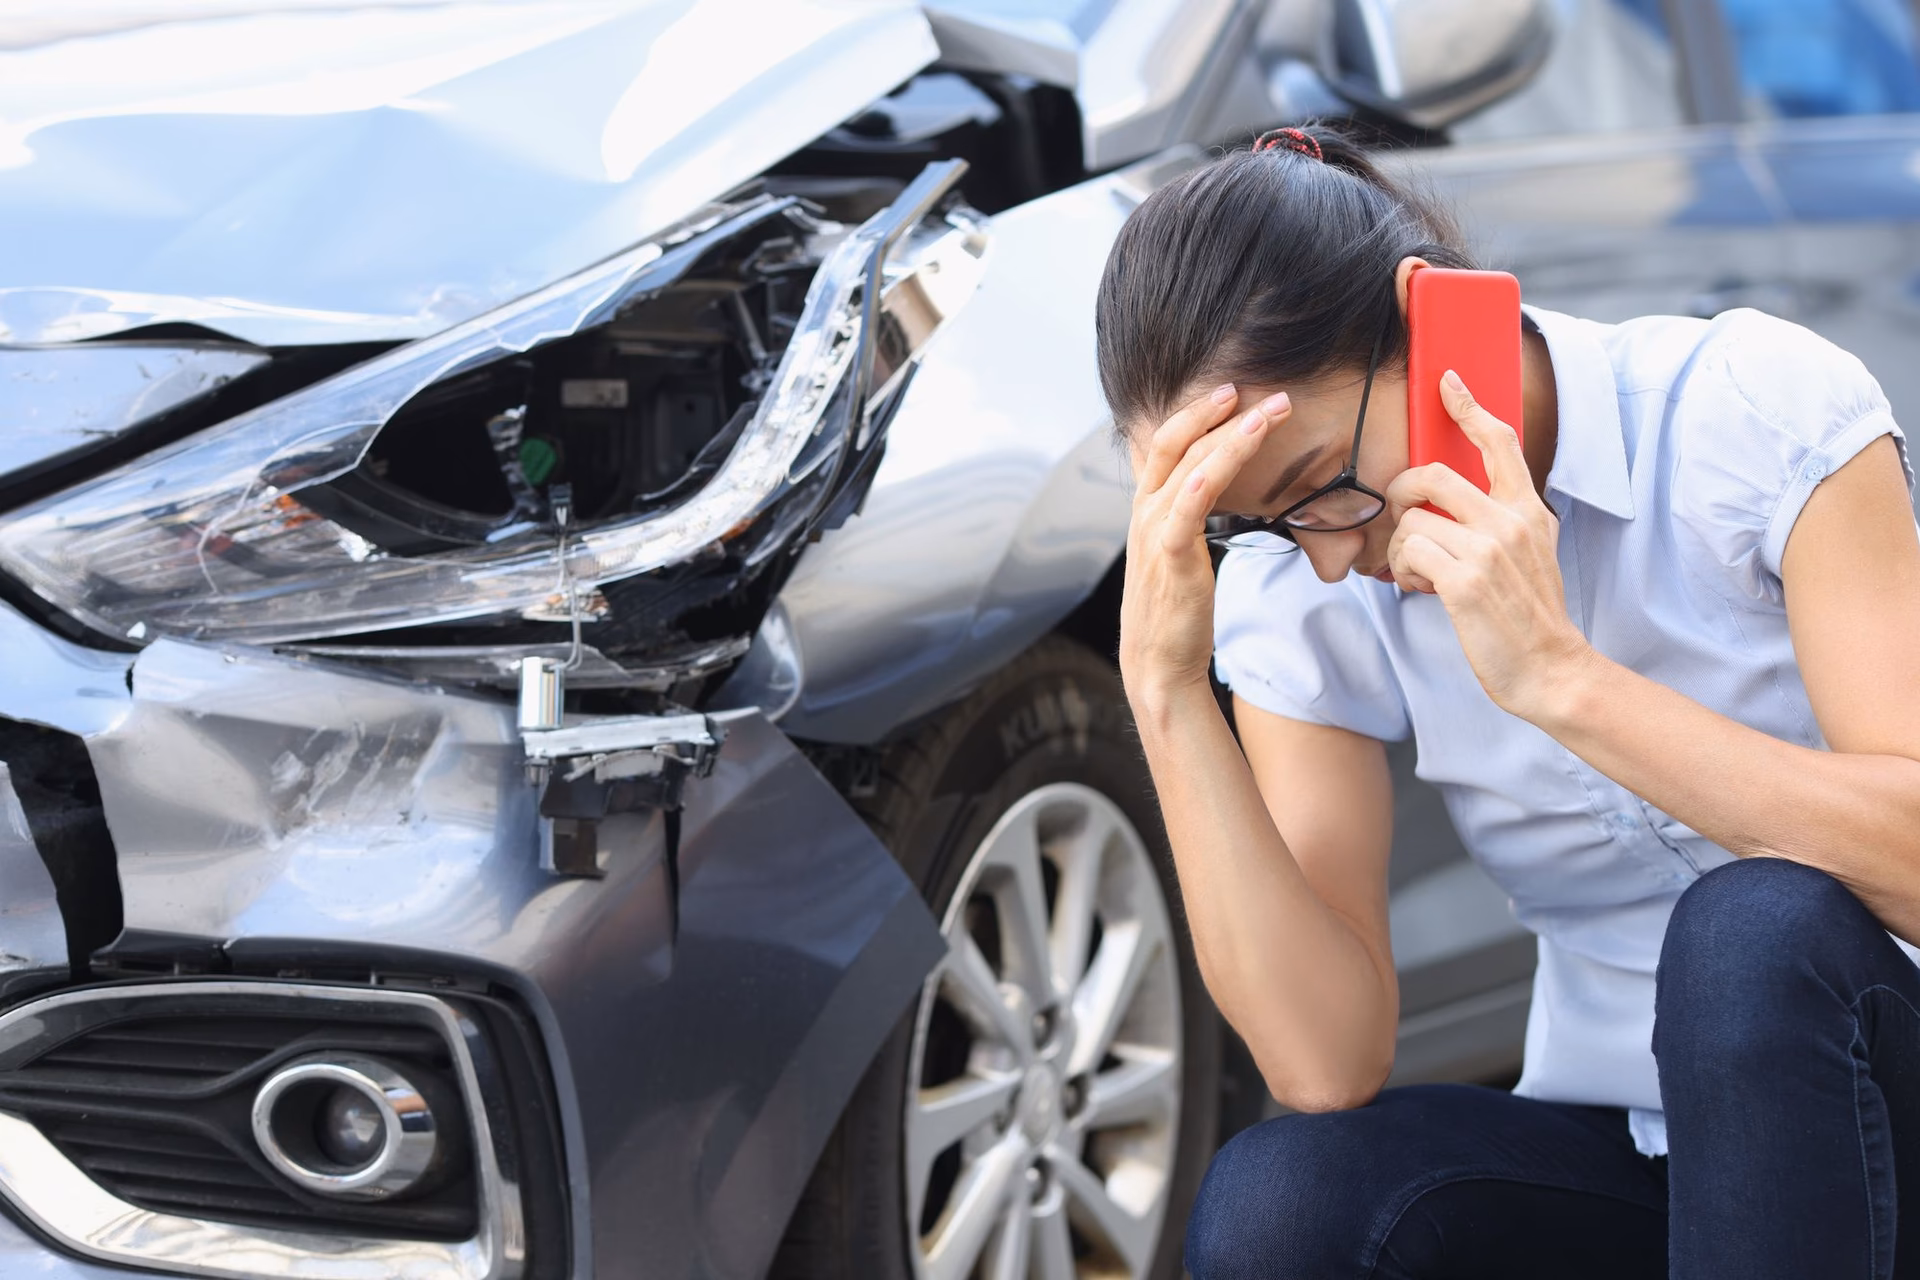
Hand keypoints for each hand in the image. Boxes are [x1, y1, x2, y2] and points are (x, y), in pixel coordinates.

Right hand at [1120, 384, 1288, 708]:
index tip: (1233, 393)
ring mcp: (1153, 530)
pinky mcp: (1170, 554)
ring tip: (1270, 413)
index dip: (1196, 413)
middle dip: (1218, 411)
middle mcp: (1144, 511)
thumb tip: (1208, 493)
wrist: (1158, 664)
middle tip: (1262, 392)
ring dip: (1233, 434)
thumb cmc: (1173, 612)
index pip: (1166, 444)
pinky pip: (1190, 504)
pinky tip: (1236, 449)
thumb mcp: (1176, 553)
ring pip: (1191, 465)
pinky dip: (1211, 472)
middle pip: (1176, 442)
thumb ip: (1186, 518)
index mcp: (1147, 508)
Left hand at [1385, 370, 1595, 720]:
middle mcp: (1511, 522)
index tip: (1447, 382)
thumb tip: (1448, 508)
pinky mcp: (1464, 581)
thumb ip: (1499, 523)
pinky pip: (1409, 553)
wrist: (1551, 669)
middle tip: (1404, 521)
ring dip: (1403, 550)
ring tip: (1421, 575)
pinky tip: (1420, 589)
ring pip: (1412, 520)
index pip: (1499, 444)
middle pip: (1433, 474)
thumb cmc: (1528, 617)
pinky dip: (1404, 571)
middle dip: (1401, 493)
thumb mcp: (1530, 555)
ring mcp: (1489, 550)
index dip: (1469, 408)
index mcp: (1529, 511)